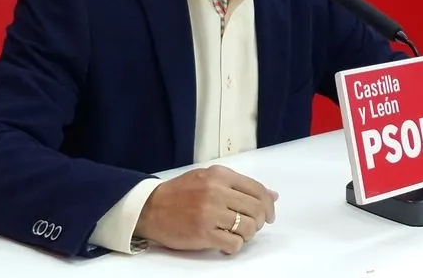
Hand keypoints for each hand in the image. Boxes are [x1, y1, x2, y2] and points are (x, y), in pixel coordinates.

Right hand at [134, 164, 278, 254]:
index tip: (269, 215)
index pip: (257, 189)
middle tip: (252, 227)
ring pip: (248, 228)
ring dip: (247, 235)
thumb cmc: (180, 193)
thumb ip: (239, 185)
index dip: (268, 204)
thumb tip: (273, 195)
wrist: (150, 208)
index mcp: (220, 175)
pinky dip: (234, 246)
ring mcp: (210, 213)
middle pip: (257, 209)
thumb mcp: (208, 179)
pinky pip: (234, 243)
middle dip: (260, 221)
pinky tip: (225, 244)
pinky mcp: (203, 233)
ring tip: (236, 234)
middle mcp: (217, 191)